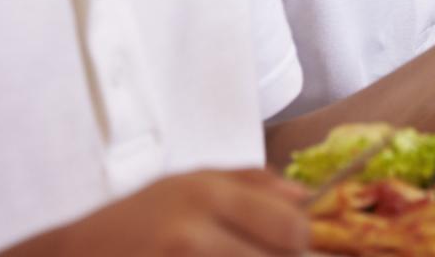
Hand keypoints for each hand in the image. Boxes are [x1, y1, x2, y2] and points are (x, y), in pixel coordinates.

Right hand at [11, 170, 308, 255]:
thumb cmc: (129, 225)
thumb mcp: (184, 184)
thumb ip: (249, 184)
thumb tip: (305, 195)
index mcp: (207, 195)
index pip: (293, 227)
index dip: (298, 243)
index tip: (287, 245)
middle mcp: (192, 233)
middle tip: (244, 250)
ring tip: (220, 255)